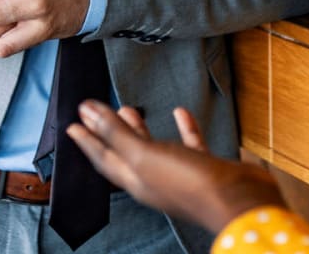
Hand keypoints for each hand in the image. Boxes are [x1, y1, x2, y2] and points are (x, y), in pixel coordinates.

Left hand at [67, 102, 285, 235]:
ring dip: (140, 129)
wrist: (235, 198)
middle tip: (96, 114)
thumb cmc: (187, 182)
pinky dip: (182, 128)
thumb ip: (116, 134)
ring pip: (153, 148)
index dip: (87, 140)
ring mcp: (179, 173)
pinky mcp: (202, 166)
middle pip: (124, 153)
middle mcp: (153, 178)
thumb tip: (87, 114)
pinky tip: (181, 112)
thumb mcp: (144, 155)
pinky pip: (188, 143)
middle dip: (108, 133)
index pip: (103, 157)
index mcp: (135, 179)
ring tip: (130, 109)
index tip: (73, 122)